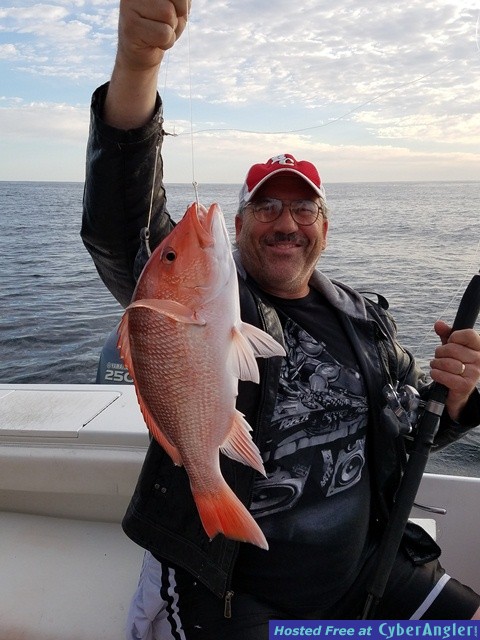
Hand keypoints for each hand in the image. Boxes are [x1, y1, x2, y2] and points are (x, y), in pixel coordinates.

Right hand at [104, 0, 190, 128]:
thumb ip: (178, 1)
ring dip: (171, 32)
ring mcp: (128, 8)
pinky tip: (153, 43)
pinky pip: (164, 34)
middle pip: (175, 1)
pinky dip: (166, 43)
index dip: (184, 4)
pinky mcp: (129, 28)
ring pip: (169, 16)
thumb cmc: (160, 30)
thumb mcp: (174, 9)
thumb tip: (175, 9)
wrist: (140, 59)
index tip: (176, 12)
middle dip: (179, 17)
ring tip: (159, 34)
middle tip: (168, 24)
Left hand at [430, 320, 479, 420]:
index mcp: (479, 348)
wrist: (456, 389)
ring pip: (447, 363)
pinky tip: (436, 374)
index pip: (469, 335)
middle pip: (453, 348)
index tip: (450, 342)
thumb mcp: (451, 347)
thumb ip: (446, 334)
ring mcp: (474, 373)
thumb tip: (438, 324)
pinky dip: (436, 374)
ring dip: (436, 364)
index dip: (454, 337)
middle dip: (440, 352)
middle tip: (439, 357)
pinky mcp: (465, 386)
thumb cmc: (455, 364)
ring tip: (437, 366)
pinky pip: (445, 376)